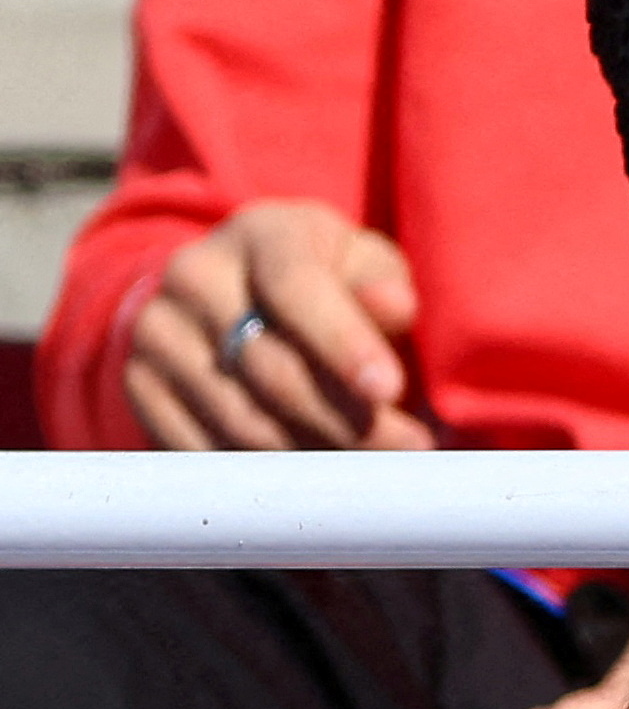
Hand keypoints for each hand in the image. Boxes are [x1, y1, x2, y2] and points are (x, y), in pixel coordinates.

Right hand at [124, 198, 434, 449]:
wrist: (232, 292)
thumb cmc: (326, 278)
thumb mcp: (364, 264)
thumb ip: (384, 285)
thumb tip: (392, 306)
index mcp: (261, 233)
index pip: (297, 289)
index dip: (344, 344)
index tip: (389, 391)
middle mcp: (196, 275)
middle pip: (273, 368)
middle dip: (348, 419)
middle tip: (407, 447)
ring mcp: (158, 331)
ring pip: (241, 417)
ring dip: (313, 453)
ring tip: (368, 466)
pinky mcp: (141, 384)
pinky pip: (202, 447)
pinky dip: (261, 473)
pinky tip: (309, 476)